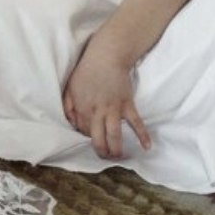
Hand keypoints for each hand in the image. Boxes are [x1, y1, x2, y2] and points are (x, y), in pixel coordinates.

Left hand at [61, 39, 151, 160]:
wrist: (107, 56)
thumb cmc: (86, 71)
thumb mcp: (70, 87)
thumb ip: (68, 106)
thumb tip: (71, 124)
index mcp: (82, 107)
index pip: (83, 131)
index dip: (86, 136)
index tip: (91, 136)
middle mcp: (97, 111)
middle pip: (98, 138)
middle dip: (101, 151)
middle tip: (104, 157)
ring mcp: (114, 109)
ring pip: (114, 134)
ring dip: (116, 149)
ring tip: (118, 157)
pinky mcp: (127, 105)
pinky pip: (136, 122)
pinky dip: (142, 135)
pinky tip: (146, 147)